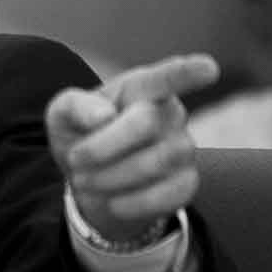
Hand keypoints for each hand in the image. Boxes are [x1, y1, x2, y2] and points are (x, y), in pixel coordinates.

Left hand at [44, 53, 218, 243]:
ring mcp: (183, 147)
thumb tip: (103, 116)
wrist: (88, 180)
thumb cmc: (80, 135)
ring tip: (86, 180)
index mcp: (141, 88)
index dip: (187, 72)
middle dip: (100, 147)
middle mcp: (170, 113)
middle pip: (144, 123)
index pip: (168, 77)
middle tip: (74, 160)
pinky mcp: (186, 182)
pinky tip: (113, 202)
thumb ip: (76, 106)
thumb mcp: (63, 115)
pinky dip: (131, 203)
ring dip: (110, 177)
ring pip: (156, 162)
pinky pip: (168, 195)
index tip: (209, 68)